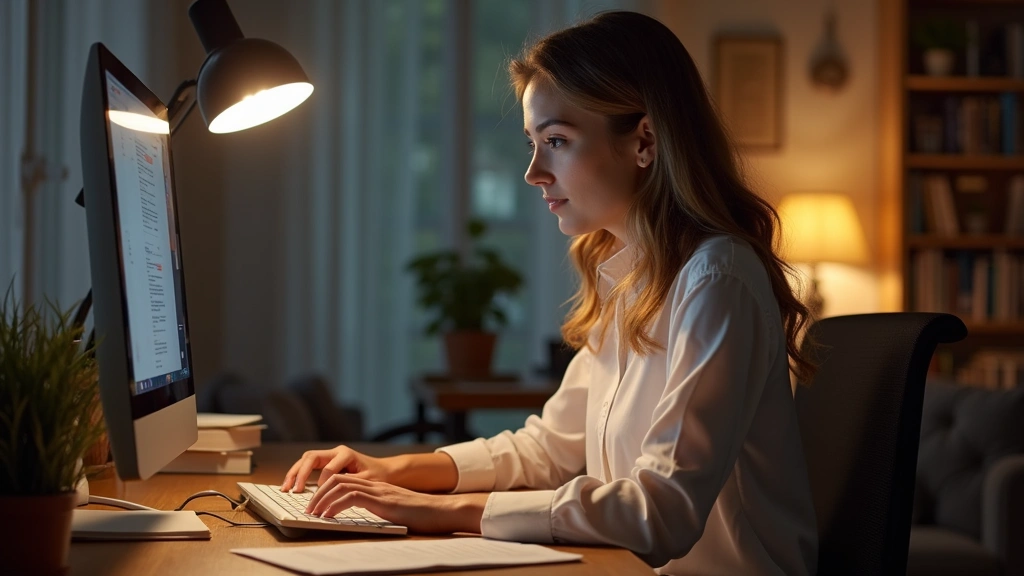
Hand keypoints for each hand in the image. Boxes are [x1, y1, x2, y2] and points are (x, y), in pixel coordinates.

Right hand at [281, 445, 393, 491]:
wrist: (384, 470)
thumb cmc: (378, 476)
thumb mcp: (368, 481)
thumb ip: (351, 486)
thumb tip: (335, 495)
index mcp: (345, 454)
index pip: (328, 469)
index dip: (322, 484)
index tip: (320, 498)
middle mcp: (335, 451)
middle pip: (310, 458)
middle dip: (299, 474)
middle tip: (292, 490)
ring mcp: (329, 455)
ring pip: (306, 460)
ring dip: (294, 473)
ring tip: (285, 488)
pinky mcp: (326, 461)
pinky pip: (308, 465)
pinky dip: (298, 474)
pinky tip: (291, 485)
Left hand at [305, 474, 488, 533]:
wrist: (442, 511)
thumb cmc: (423, 515)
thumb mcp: (395, 510)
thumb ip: (379, 508)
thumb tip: (363, 517)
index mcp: (377, 486)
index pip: (344, 479)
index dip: (326, 489)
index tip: (316, 504)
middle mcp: (375, 485)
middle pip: (337, 478)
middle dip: (318, 492)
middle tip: (308, 508)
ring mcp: (379, 491)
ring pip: (340, 485)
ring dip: (322, 499)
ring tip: (313, 512)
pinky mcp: (382, 501)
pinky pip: (352, 497)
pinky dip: (335, 505)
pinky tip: (329, 516)